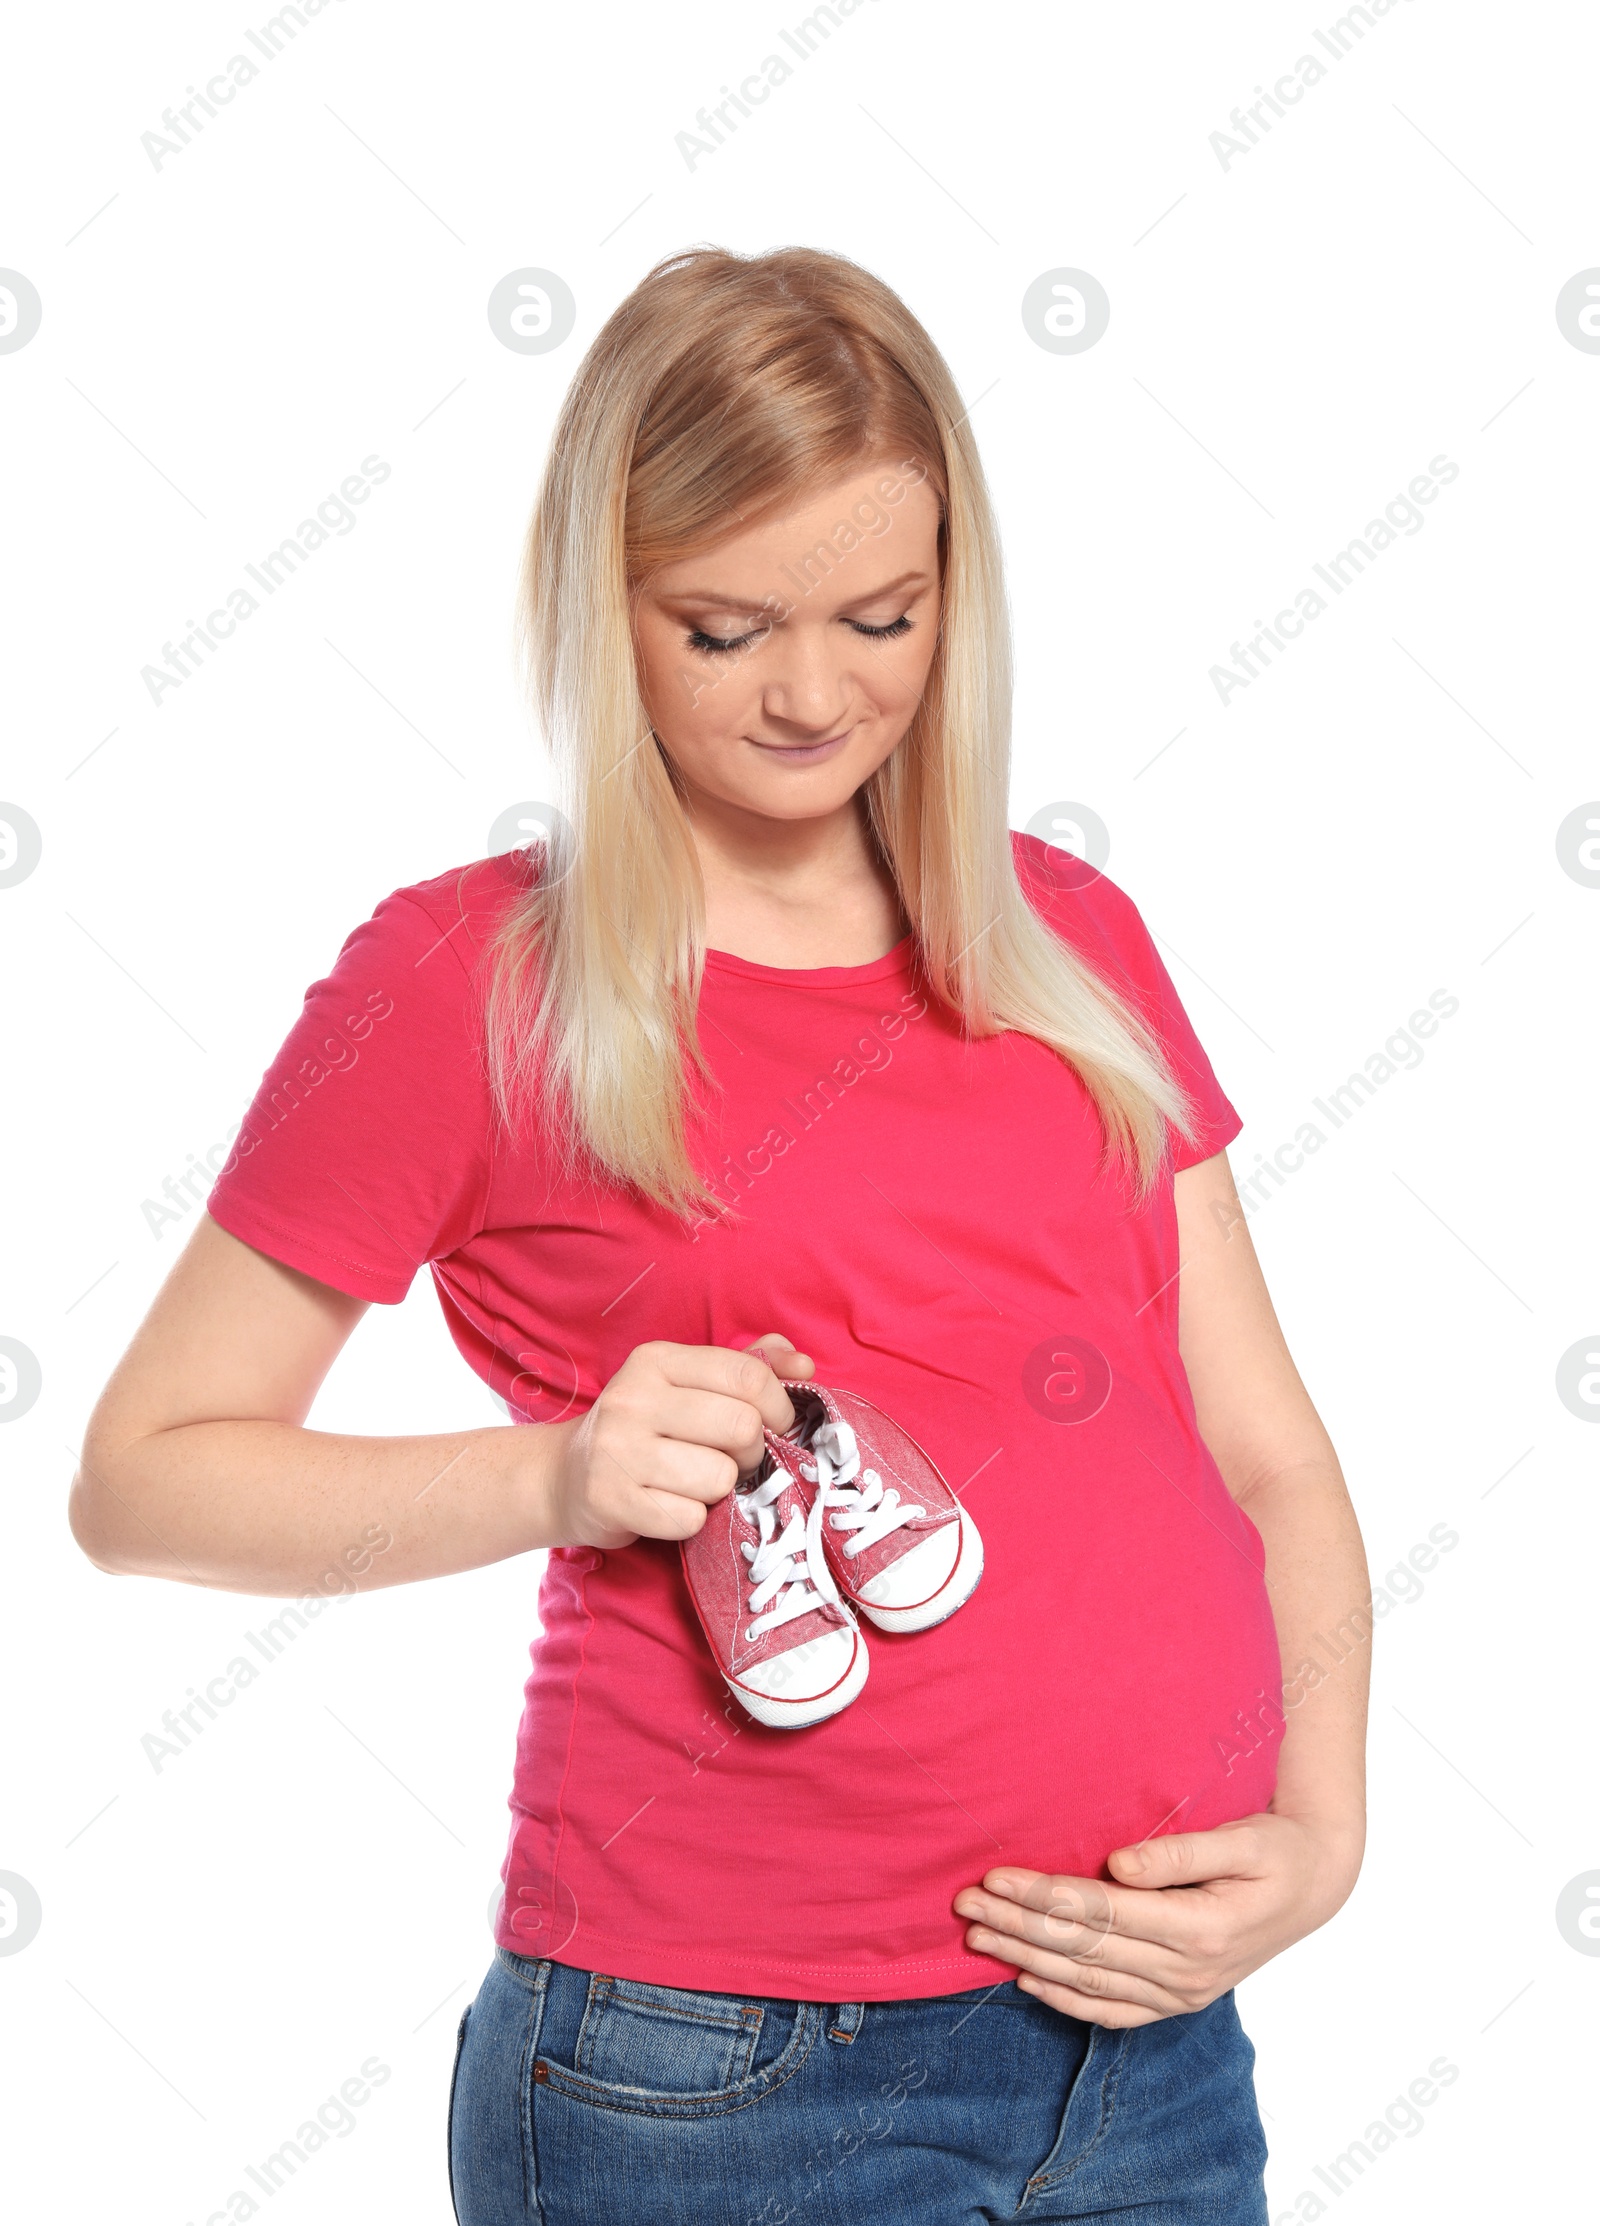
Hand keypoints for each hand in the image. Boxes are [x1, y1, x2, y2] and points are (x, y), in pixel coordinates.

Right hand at [546, 1334, 813, 1549]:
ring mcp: (617, 1450)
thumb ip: (747, 1367)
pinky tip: (668, 1506)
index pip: (747, 1376)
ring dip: (719, 1490)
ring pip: (719, 1478)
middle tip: (731, 1459)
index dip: (778, 1406)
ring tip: (693, 1482)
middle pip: (741, 1428)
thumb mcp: (687, 1384)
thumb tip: (802, 1364)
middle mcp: (632, 1398)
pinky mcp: (611, 1499)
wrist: (565, 1477)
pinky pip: (690, 1519)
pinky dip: (691, 1520)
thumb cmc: (643, 1428)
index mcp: (656, 1360)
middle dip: (750, 1452)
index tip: (775, 1425)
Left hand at [953, 1812, 1362, 2027]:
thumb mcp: (1241, 1838)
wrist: (1313, 1887)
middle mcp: (1187, 1973)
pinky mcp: (1178, 2001)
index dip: (1043, 1897)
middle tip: (964, 1904)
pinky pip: (1113, 2012)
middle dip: (1018, 1925)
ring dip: (1027, 1957)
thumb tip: (1120, 1863)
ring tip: (977, 1935)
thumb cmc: (1274, 1851)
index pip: (1100, 1913)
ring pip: (1088, 1981)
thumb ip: (1181, 1852)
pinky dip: (1065, 2000)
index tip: (995, 1876)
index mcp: (1200, 1929)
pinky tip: (1025, 1980)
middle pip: (1083, 1949)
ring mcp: (1182, 1995)